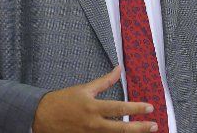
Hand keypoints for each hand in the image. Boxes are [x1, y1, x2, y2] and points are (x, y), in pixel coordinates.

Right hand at [32, 65, 158, 132]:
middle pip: (122, 129)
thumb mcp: (84, 89)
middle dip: (140, 128)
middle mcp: (93, 124)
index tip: (150, 108)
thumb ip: (104, 82)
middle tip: (155, 126)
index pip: (120, 109)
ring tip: (144, 132)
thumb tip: (119, 69)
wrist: (41, 117)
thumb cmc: (63, 101)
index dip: (137, 108)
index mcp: (93, 108)